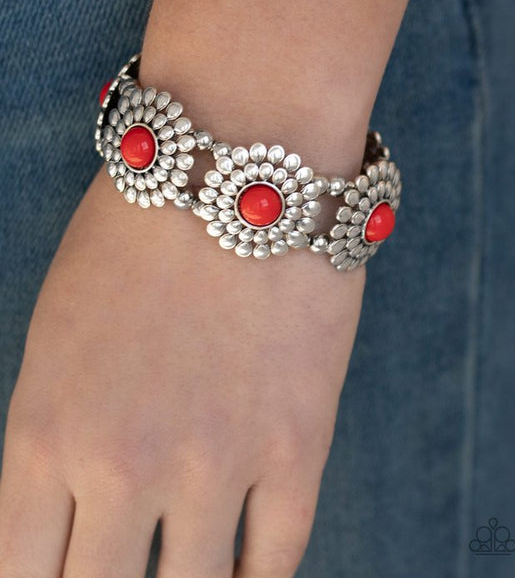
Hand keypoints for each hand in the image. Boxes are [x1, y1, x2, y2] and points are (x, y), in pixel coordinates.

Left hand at [0, 162, 364, 576]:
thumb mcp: (55, 331)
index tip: (70, 571)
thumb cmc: (136, 231)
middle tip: (127, 563)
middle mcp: (122, 465)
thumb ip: (56, 433)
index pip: (22, 574)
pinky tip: (244, 571)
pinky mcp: (296, 448)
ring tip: (184, 568)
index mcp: (45, 432)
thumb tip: (77, 509)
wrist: (238, 167)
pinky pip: (274, 563)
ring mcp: (214, 464)